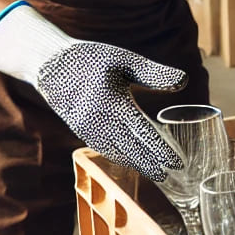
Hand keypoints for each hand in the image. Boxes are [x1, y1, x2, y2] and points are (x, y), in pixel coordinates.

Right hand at [0, 3, 187, 180]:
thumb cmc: (92, 59)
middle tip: (170, 175)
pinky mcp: (80, 130)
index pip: (142, 132)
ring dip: (137, 164)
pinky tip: (133, 161)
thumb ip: (153, 73)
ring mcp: (87, 128)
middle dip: (151, 164)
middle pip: (130, 149)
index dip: (160, 150)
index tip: (177, 163)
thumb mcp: (124, 60)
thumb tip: (184, 81)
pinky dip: (120, 157)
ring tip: (156, 173)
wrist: (50, 64)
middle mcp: (98, 120)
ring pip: (116, 152)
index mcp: (112, 102)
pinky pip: (103, 148)